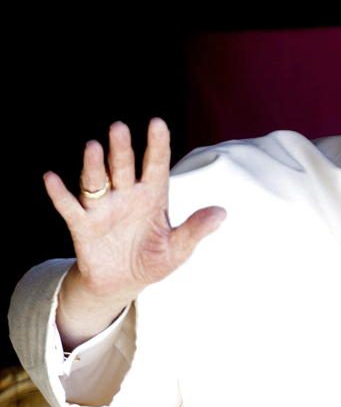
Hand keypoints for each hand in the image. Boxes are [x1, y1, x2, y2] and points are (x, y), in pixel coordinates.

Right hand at [45, 118, 225, 346]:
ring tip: (93, 147)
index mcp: (152, 196)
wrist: (122, 284)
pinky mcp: (83, 225)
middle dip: (122, 149)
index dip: (157, 145)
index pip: (156, 165)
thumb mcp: (178, 249)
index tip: (157, 123)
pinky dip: (60, 194)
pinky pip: (69, 207)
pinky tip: (51, 178)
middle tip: (120, 127)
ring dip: (94, 165)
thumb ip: (195, 230)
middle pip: (123, 167)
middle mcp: (126, 195)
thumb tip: (222, 213)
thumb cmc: (152, 260)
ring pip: (97, 181)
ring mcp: (103, 208)